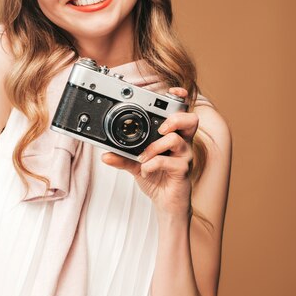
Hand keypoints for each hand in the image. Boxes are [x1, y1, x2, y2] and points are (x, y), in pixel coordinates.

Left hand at [100, 87, 198, 217]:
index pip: (182, 112)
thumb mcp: (135, 165)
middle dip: (175, 118)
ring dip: (154, 147)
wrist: (165, 203)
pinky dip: (152, 165)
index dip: (180, 99)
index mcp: (173, 136)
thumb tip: (105, 154)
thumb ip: (122, 157)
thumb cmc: (156, 178)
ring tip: (142, 157)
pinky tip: (145, 170)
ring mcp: (184, 156)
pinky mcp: (183, 171)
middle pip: (191, 120)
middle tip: (160, 128)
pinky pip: (168, 162)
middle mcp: (182, 143)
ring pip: (176, 140)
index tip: (174, 92)